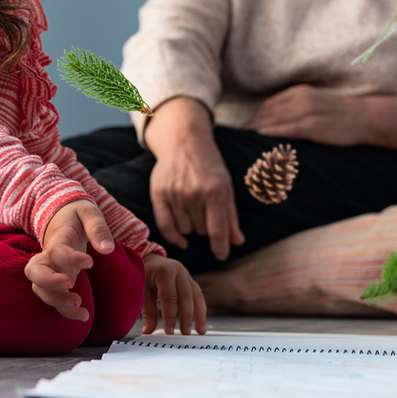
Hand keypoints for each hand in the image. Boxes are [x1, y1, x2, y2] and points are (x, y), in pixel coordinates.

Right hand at [24, 199, 114, 321]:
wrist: (62, 215)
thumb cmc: (77, 214)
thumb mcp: (89, 212)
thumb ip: (98, 228)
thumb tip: (107, 249)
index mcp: (57, 238)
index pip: (57, 250)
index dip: (71, 258)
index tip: (91, 262)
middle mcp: (48, 256)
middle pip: (34, 272)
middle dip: (49, 282)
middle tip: (70, 284)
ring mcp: (51, 270)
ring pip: (40, 289)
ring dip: (57, 301)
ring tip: (80, 306)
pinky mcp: (57, 280)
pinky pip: (53, 298)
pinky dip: (64, 311)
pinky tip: (84, 316)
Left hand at [141, 254, 207, 334]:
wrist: (151, 260)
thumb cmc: (145, 275)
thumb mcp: (143, 291)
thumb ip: (148, 312)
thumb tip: (148, 332)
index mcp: (165, 272)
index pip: (169, 297)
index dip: (169, 315)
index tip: (169, 331)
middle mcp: (178, 271)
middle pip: (186, 295)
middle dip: (186, 316)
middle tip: (185, 333)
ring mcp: (187, 275)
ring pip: (196, 295)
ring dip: (199, 314)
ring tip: (200, 331)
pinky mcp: (191, 281)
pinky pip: (198, 295)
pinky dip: (200, 309)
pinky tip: (201, 322)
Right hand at [145, 98, 244, 261]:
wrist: (184, 142)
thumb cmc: (209, 165)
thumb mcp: (226, 186)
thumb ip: (230, 215)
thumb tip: (237, 242)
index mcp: (215, 190)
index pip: (217, 230)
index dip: (221, 247)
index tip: (222, 255)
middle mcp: (193, 193)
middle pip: (201, 231)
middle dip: (207, 228)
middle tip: (207, 212)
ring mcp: (174, 193)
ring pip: (185, 230)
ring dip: (191, 227)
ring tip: (194, 211)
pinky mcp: (159, 193)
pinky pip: (165, 225)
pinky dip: (174, 237)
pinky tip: (182, 239)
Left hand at [243, 84, 396, 148]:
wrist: (367, 117)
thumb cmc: (338, 116)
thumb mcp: (312, 107)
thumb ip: (291, 113)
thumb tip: (269, 125)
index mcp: (296, 93)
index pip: (266, 107)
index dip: (251, 120)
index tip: (239, 132)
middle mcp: (299, 99)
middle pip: (266, 112)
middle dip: (249, 126)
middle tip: (234, 140)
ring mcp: (308, 111)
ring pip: (275, 119)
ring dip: (256, 130)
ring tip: (241, 142)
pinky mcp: (317, 125)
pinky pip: (292, 127)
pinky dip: (275, 130)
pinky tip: (262, 135)